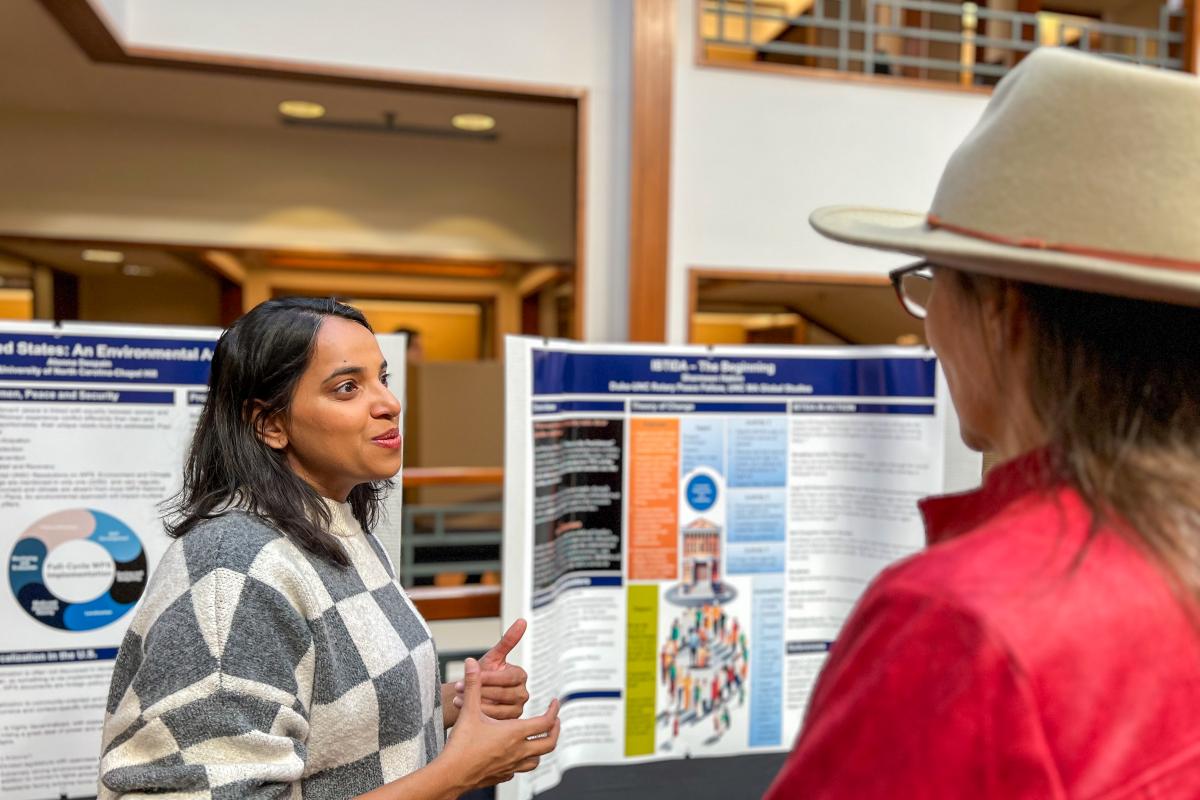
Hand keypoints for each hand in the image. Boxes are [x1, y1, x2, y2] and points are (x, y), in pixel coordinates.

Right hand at [441, 657, 559, 791]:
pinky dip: (522, 762)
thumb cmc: (461, 744)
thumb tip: (472, 664)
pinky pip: (519, 771)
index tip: (555, 703)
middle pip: (549, 743)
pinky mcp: (501, 776)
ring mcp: (511, 766)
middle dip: (555, 730)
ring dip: (541, 749)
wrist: (450, 774)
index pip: (546, 721)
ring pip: (536, 760)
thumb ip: (473, 685)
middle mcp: (518, 751)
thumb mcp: (468, 710)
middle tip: (555, 720)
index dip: (554, 711)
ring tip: (538, 739)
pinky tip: (515, 757)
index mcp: (514, 732)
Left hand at [453, 618, 529, 719]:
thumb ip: (508, 640)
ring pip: (498, 708)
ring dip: (476, 703)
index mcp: (521, 675)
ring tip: (458, 699)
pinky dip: (478, 715)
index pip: (507, 677)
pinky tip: (464, 709)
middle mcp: (523, 693)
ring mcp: (518, 709)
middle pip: (503, 694)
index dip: (489, 677)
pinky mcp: (509, 722)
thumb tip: (523, 620)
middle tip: (459, 688)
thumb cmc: (483, 673)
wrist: (473, 693)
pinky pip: (494, 721)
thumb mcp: (492, 657)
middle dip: (479, 690)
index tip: (472, 676)